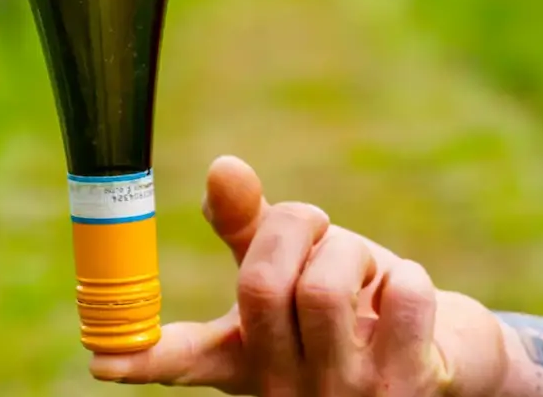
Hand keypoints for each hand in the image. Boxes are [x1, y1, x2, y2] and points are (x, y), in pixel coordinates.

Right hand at [89, 156, 511, 395]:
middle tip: (315, 223)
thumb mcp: (295, 272)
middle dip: (294, 225)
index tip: (102, 357)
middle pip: (261, 284)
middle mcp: (284, 389)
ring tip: (365, 272)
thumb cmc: (352, 317)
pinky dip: (407, 277)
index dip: (141, 354)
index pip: (182, 360)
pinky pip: (402, 296)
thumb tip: (222, 168)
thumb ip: (252, 227)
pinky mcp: (408, 388)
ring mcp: (344, 395)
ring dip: (352, 251)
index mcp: (243, 362)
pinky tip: (405, 300)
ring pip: (325, 287)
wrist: (440, 368)